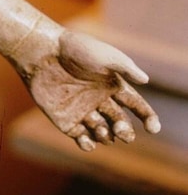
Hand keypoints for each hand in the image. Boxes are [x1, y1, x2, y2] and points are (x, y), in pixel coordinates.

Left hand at [25, 30, 160, 150]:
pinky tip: (87, 141)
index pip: (137, 106)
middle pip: (121, 124)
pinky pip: (80, 138)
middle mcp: (100, 100)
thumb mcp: (103, 55)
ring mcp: (82, 111)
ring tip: (101, 129)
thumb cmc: (73, 49)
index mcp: (113, 85)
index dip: (148, 118)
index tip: (153, 128)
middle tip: (122, 131)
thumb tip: (145, 79)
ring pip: (103, 134)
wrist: (41, 52)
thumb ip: (125, 67)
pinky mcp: (64, 119)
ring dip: (106, 137)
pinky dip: (87, 144)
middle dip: (125, 131)